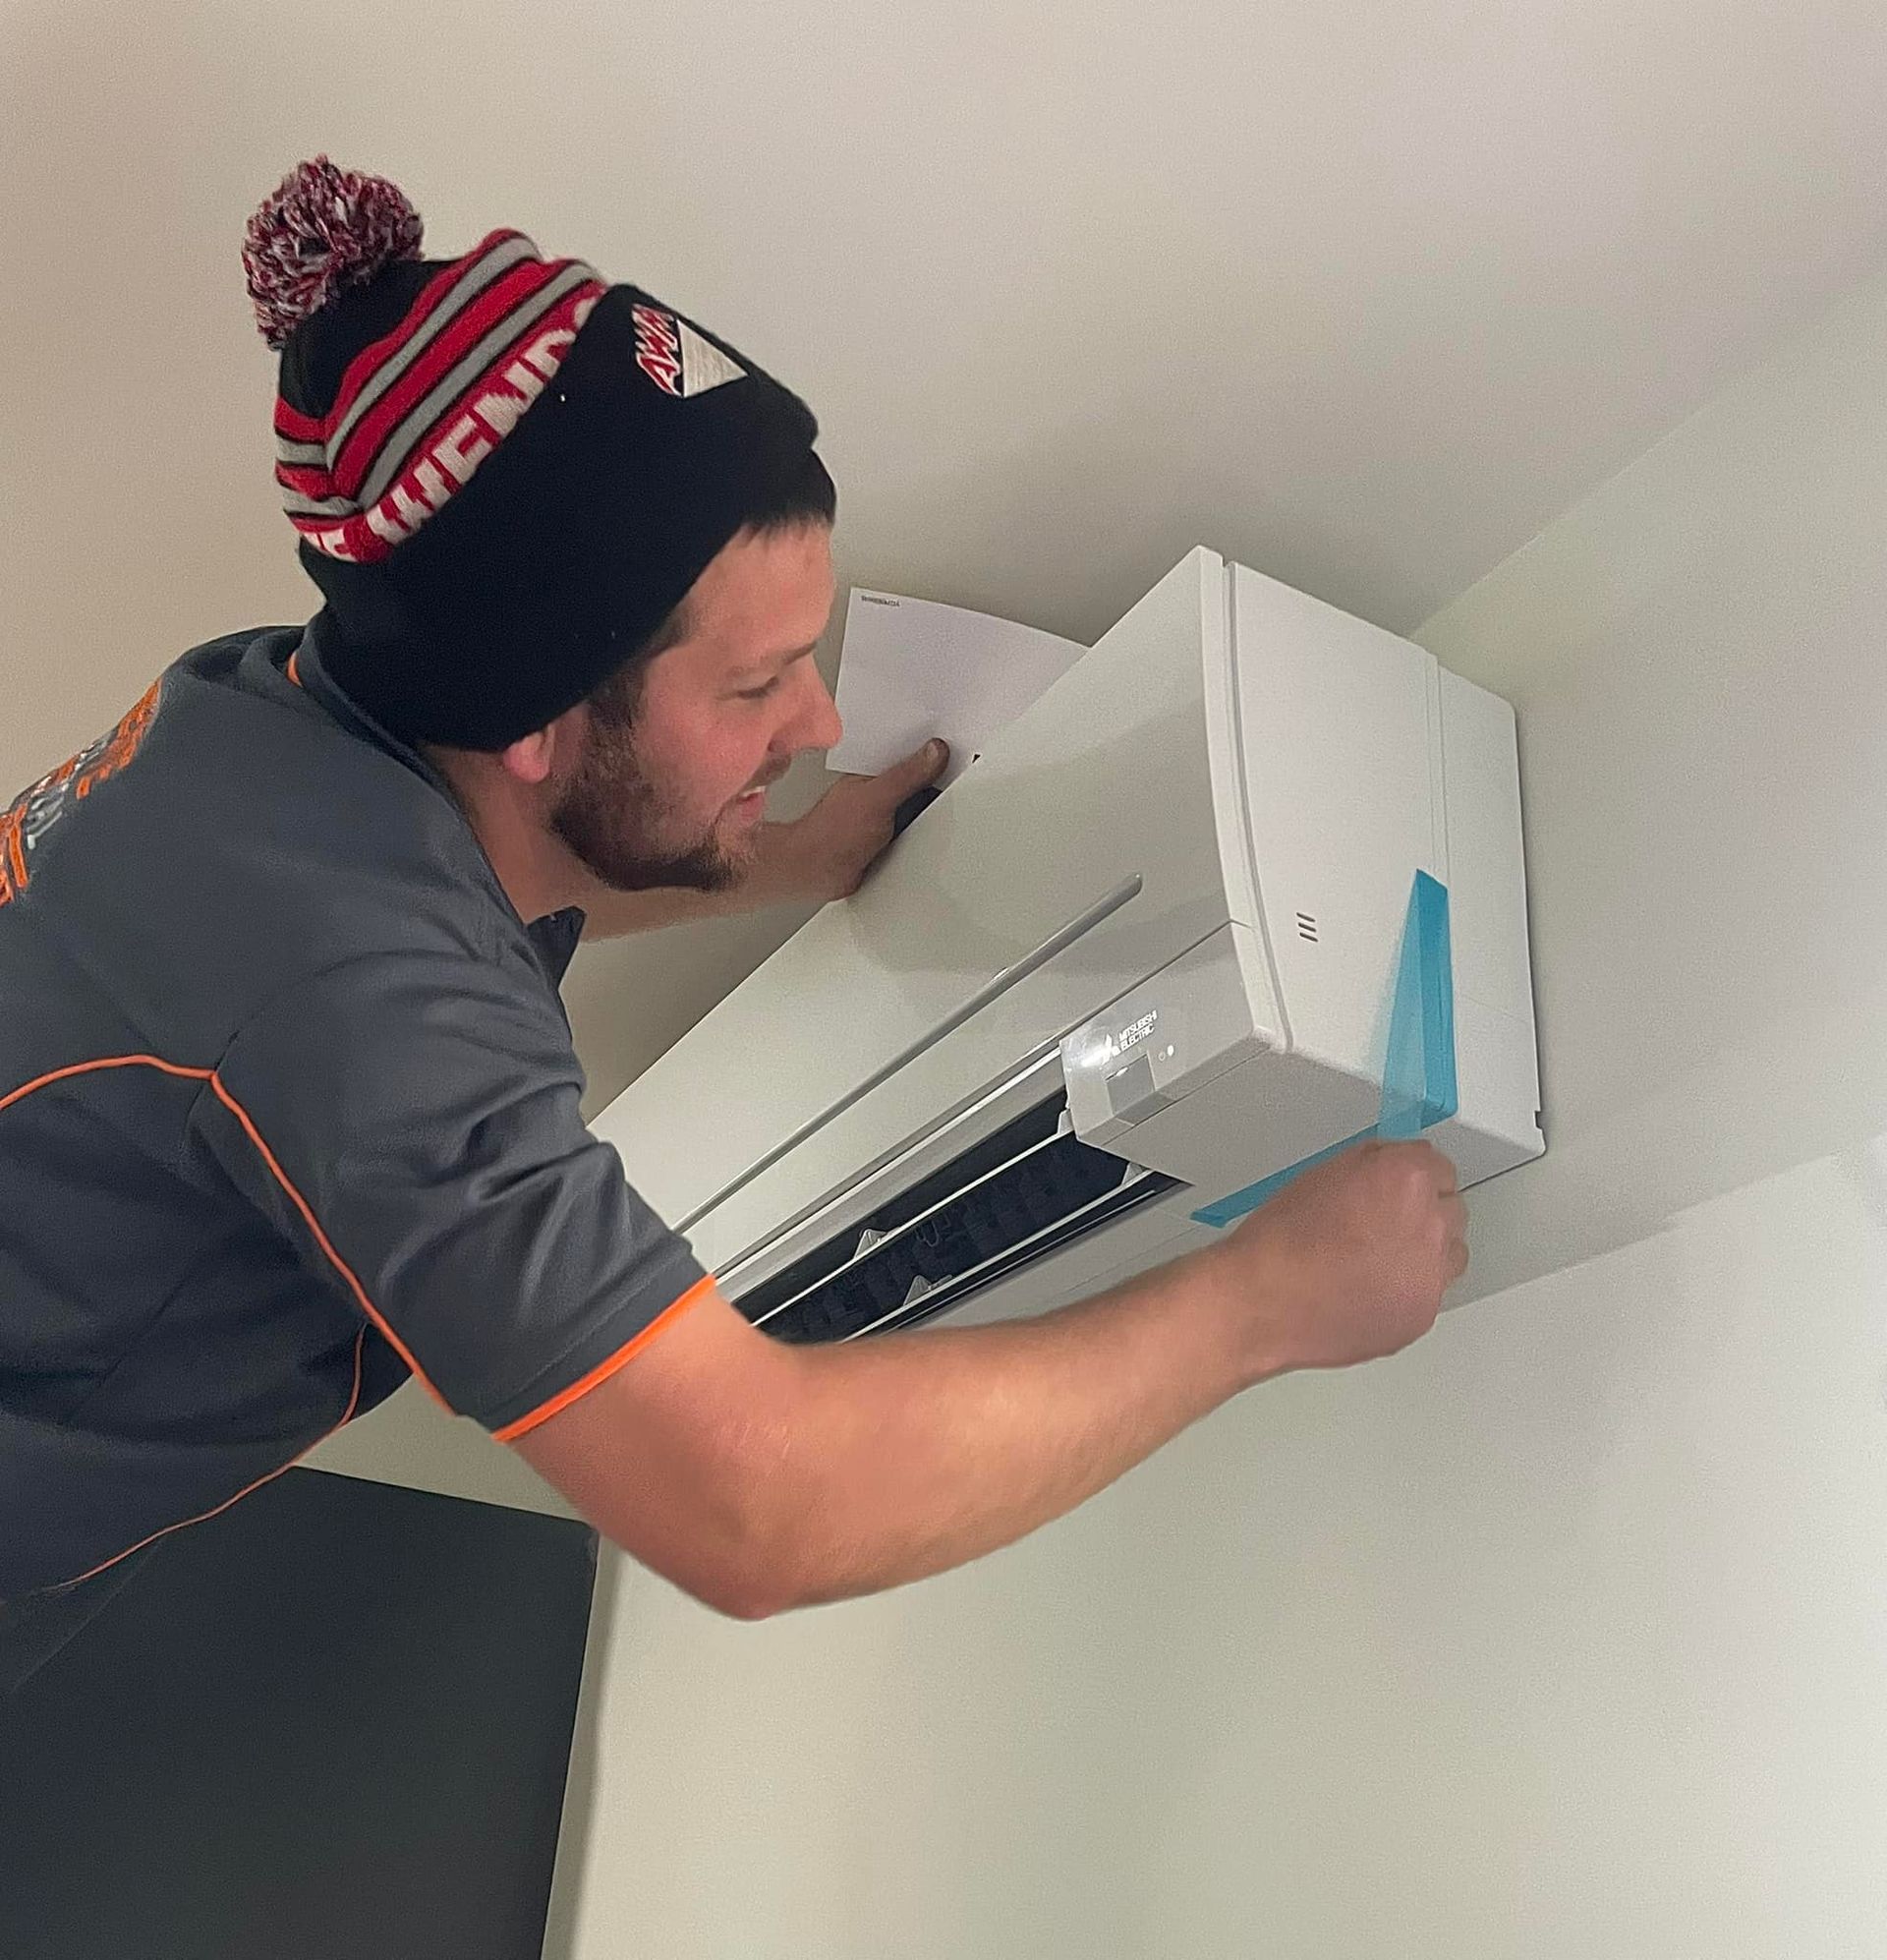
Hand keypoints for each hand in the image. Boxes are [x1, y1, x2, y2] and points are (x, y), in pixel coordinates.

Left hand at [750, 740, 949, 905]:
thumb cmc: (831, 834)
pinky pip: (917, 827)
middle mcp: (879, 791)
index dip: (931, 748)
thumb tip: (934, 752)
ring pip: (920, 804)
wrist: (818, 873)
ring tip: (949, 800)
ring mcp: (886, 815)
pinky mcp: (891, 838)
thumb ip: (908, 775)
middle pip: (919, 779)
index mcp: (872, 771)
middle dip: (938, 778)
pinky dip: (927, 828)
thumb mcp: (878, 798)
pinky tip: (934, 828)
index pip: (908, 753)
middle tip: (961, 773)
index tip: (956, 747)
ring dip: (932, 806)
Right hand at [1195, 1139, 1466, 1385]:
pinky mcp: (1423, 1314)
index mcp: (1406, 1177)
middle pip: (1451, 1208)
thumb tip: (1393, 1166)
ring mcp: (1430, 1273)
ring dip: (1427, 1251)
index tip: (1401, 1187)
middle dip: (1424, 1212)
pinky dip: (1409, 1289)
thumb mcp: (1323, 1174)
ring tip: (1381, 1259)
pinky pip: (1431, 1292)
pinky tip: (1372, 1288)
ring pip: (1451, 1253)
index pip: (1439, 1167)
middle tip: (1384, 1224)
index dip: (1413, 1177)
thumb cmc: (1282, 1239)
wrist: (1264, 1299)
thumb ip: (1373, 1163)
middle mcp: (1429, 1223)